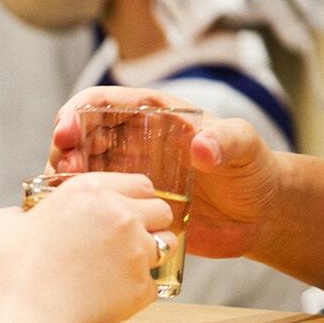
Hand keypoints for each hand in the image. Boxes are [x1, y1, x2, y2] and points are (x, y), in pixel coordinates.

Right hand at [0, 173, 174, 322]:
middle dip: (150, 221)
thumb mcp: (5, 226)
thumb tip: (30, 215)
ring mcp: (136, 251)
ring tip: (122, 267)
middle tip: (127, 238)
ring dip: (149, 252)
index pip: (139, 183)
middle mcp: (121, 216)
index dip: (133, 197)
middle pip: (161, 210)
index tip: (124, 209)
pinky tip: (111, 297)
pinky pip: (152, 283)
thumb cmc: (9, 276)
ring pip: (166, 244)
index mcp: (90, 192)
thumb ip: (27, 212)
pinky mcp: (141, 287)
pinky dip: (136, 291)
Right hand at [50, 86, 281, 259]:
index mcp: (155, 115)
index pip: (103, 103)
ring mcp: (128, 175)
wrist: (259, 214)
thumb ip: (228, 141)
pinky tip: (76, 220)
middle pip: (80, 136)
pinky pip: (91, 203)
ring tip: (68, 196)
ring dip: (64, 180)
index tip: (65, 132)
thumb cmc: (254, 169)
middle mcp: (134, 142)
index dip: (77, 112)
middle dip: (64, 149)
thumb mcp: (246, 147)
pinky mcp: (128, 207)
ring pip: (79, 171)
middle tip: (67, 172)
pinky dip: (76, 208)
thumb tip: (201, 148)